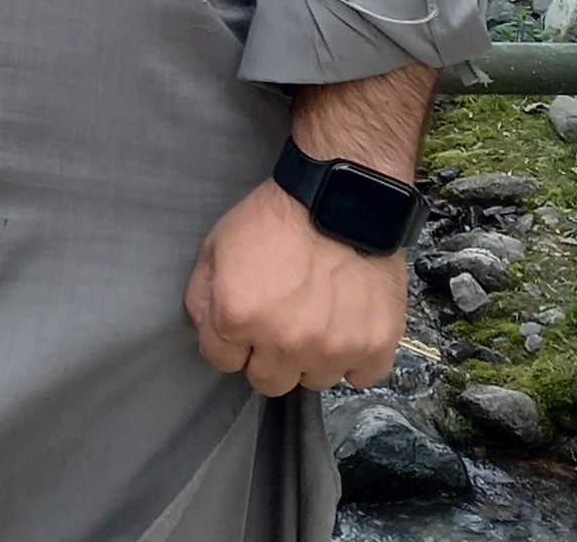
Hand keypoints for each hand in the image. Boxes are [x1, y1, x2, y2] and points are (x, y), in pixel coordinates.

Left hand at [183, 176, 408, 394]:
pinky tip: (349, 324)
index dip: (232, 338)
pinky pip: (361, 375)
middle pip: (268, 381)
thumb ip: (202, 294)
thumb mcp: (218, 243)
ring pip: (314, 379)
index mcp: (239, 317)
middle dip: (268, 354)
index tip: (247, 316)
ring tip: (320, 313)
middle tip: (283, 318)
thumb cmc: (277, 216)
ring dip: (313, 355)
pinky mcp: (375, 347)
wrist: (341, 195)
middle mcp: (285, 344)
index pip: (222, 361)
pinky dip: (356, 356)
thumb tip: (208, 329)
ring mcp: (333, 350)